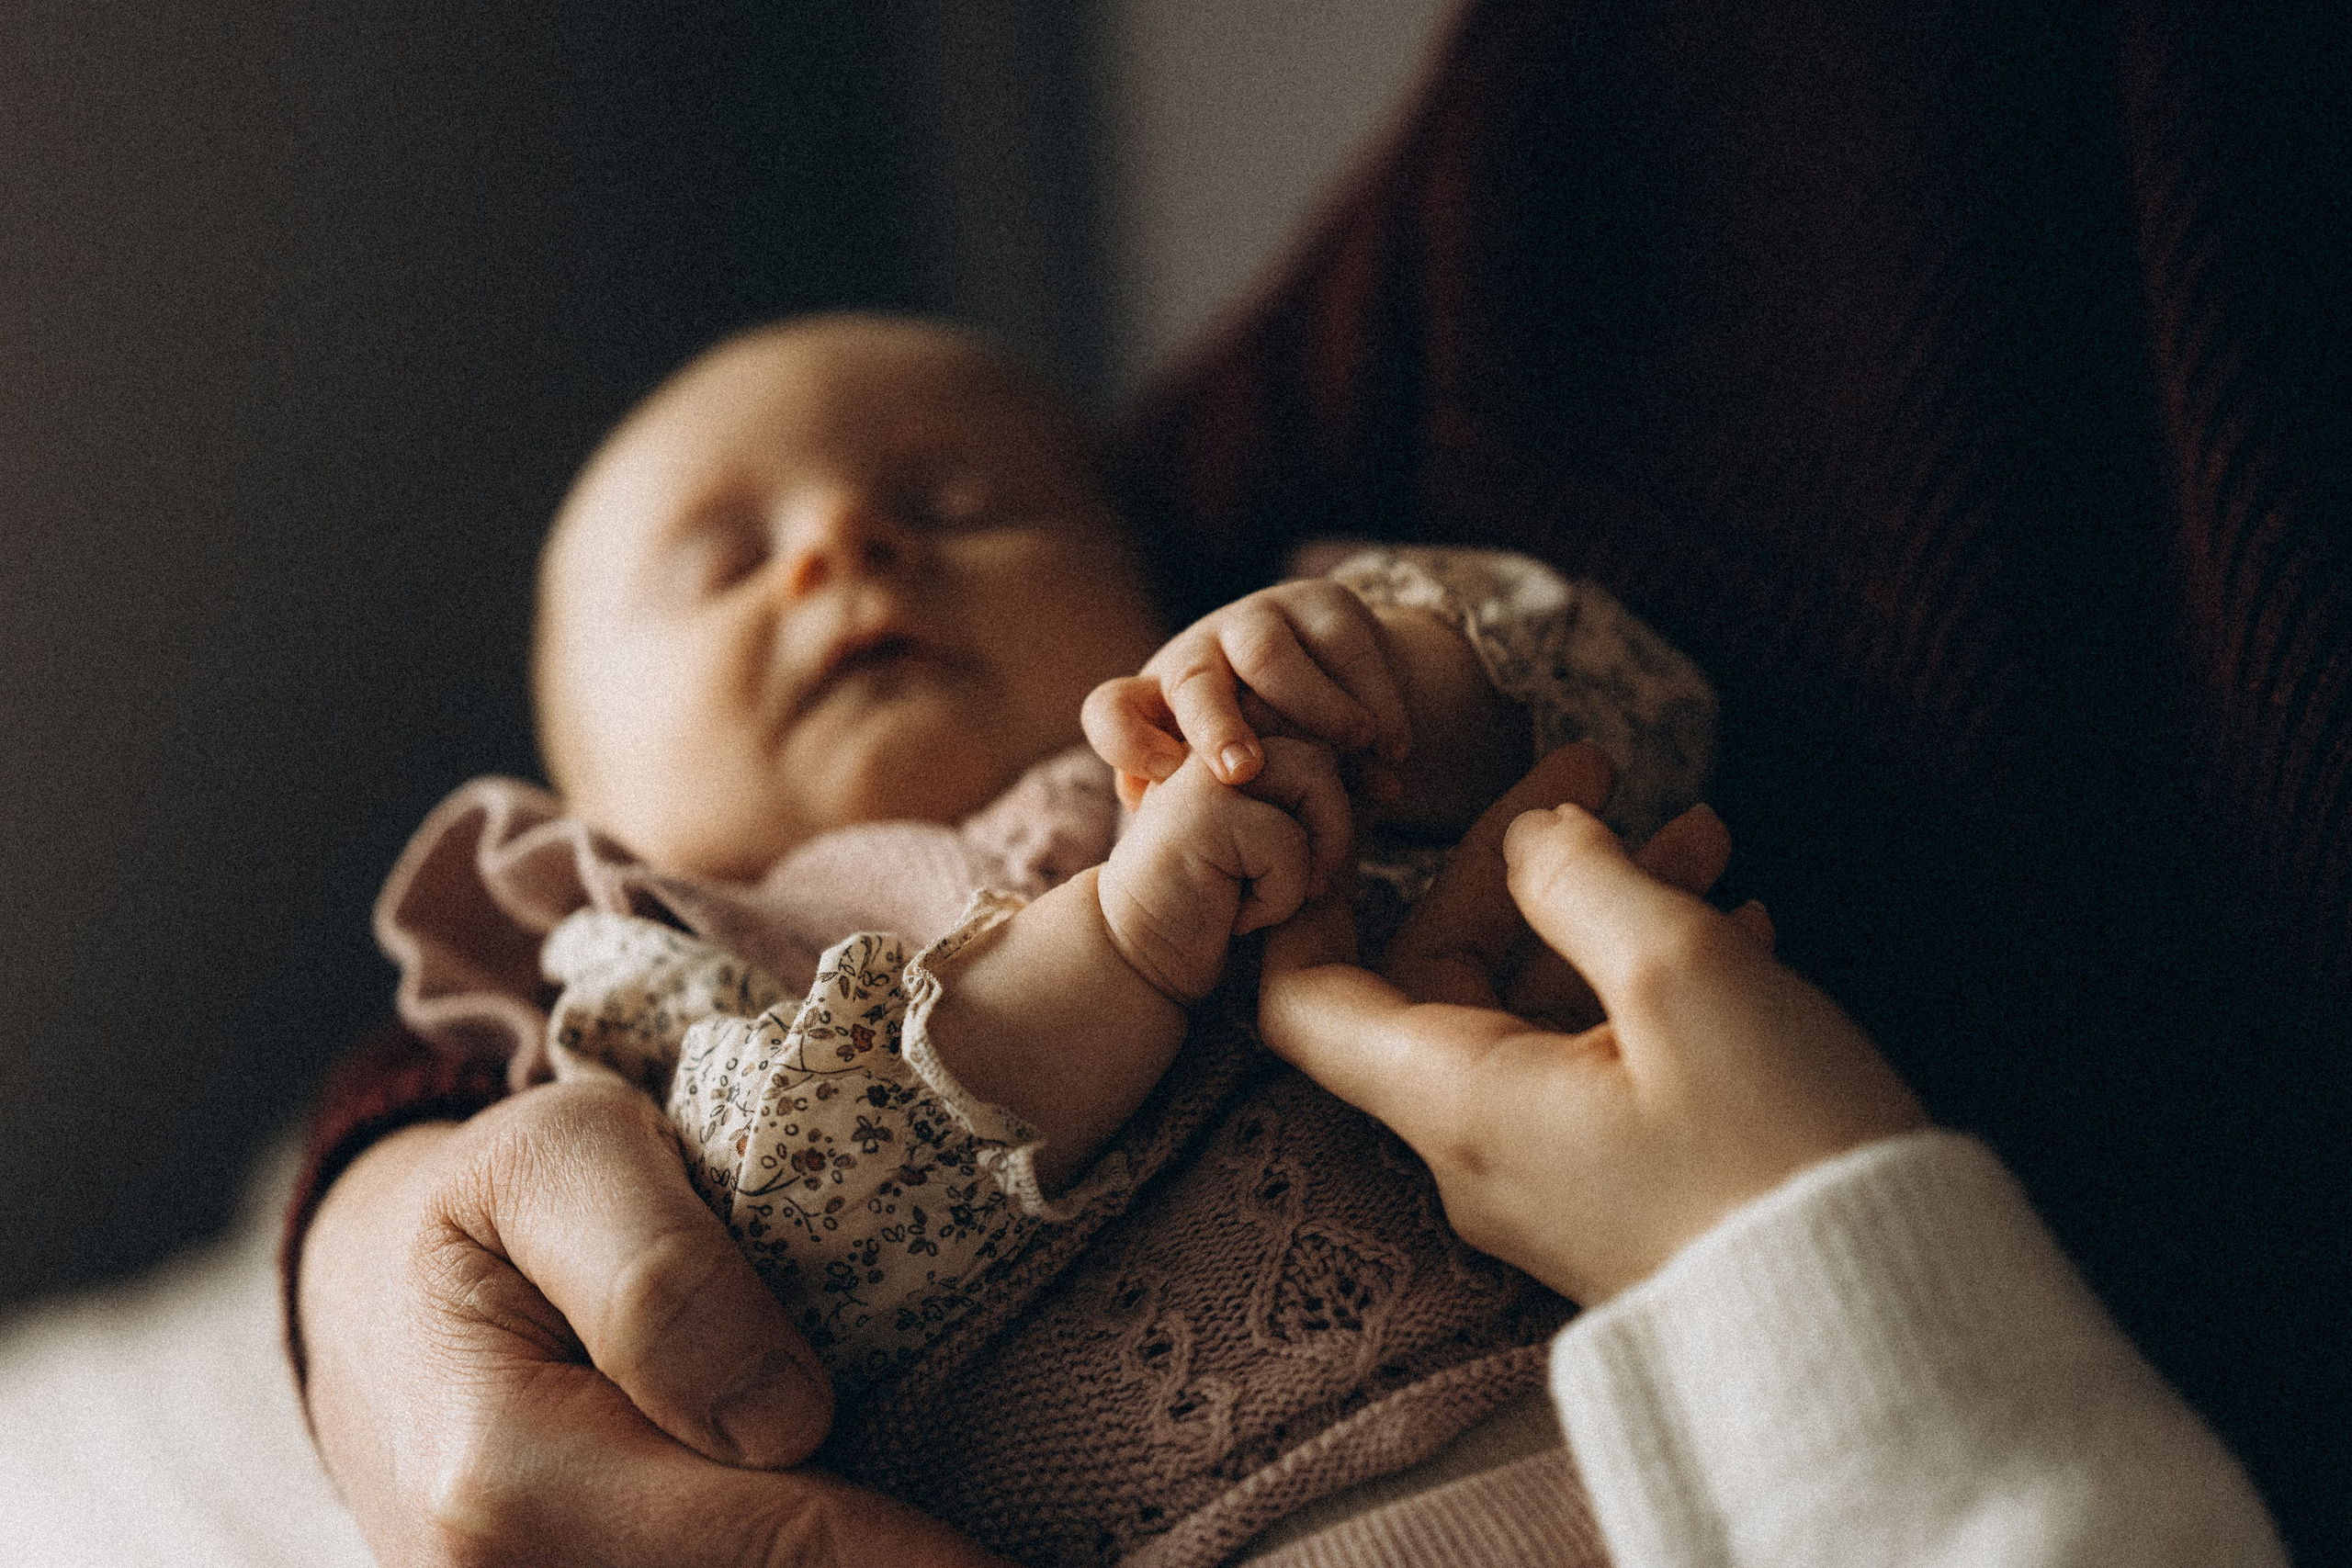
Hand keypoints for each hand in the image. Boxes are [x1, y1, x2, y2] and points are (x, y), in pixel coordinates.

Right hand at [297, 1080, 1009, 1566]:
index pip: (774, 1541)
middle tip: (1024, 1547)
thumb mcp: (560, 1156)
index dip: (920, 1561)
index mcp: (503, 1477)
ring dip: (850, 1552)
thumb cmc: (490, 1210)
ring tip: (954, 1530)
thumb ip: (659, 1272)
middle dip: (892, 1558)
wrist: (379, 1306)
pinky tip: (869, 1529)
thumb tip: (785, 1420)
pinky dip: (794, 1554)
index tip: (1016, 1566)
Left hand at [1084, 579, 1413, 796]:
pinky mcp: (1318, 604)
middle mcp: (1198, 655)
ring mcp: (1255, 622)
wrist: (1348, 707)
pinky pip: (1341, 643)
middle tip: (1245, 773)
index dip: (1127, 743)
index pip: (1113, 711)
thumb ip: (1218, 819)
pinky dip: (1374, 697)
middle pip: (1190, 681)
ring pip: (1268, 656)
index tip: (1161, 779)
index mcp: (1161, 706)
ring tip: (1361, 749)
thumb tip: (1194, 846)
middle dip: (1215, 728)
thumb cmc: (1277, 768)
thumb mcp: (1240, 795)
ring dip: (1317, 709)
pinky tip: (1394, 744)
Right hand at [1097, 736, 1350, 1002]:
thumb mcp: (1286, 836)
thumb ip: (1324, 797)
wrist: (1146, 953)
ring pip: (1317, 775)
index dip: (1353, 771)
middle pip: (1326, 741)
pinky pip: (1289, 842)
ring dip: (1318, 850)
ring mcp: (1203, 768)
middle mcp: (1211, 730)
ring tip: (1272, 887)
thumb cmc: (1222, 896)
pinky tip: (1236, 914)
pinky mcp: (1200, 813)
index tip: (1360, 815)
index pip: (1320, 720)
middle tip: (1308, 876)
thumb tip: (1389, 780)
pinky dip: (1280, 895)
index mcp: (1229, 724)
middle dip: (1337, 818)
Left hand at [1258, 744, 1927, 1305]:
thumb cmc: (1780, 1152)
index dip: (1308, 898)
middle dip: (1519, 863)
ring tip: (1704, 831)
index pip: (1307, 999)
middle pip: (1441, 976)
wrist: (1886, 1332)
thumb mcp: (1683, 975)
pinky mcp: (1622, 1190)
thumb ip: (1587, 883)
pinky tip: (1739, 919)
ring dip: (1609, 908)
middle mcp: (1480, 1147)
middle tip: (1601, 768)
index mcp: (1457, 1099)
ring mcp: (1551, 1175)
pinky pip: (1599, 1061)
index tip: (1355, 811)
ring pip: (1540, 1008)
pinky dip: (1648, 979)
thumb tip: (1536, 835)